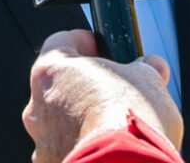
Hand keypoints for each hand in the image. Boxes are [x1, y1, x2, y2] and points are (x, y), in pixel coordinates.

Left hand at [24, 30, 182, 162]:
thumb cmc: (129, 120)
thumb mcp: (148, 80)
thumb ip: (145, 68)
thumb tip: (152, 67)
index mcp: (51, 72)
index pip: (60, 42)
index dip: (84, 42)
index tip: (100, 46)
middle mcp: (38, 105)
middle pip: (60, 85)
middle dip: (86, 85)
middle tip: (114, 88)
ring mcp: (42, 139)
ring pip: (61, 121)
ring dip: (82, 119)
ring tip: (114, 125)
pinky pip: (68, 148)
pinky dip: (84, 145)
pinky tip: (108, 146)